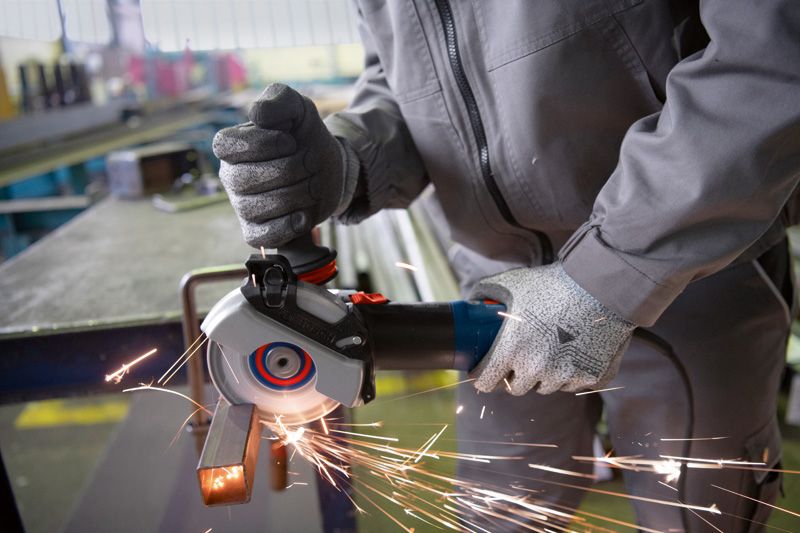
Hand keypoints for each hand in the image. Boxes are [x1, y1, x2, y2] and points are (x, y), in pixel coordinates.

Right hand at [212, 83, 355, 247]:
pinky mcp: (258, 230)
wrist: (327, 167)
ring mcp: (242, 205)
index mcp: (231, 146)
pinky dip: (286, 227)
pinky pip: (262, 237)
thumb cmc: (305, 135)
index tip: (290, 141)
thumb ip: (279, 99)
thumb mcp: (298, 107)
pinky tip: (304, 214)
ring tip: (310, 184)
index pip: (225, 147)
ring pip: (257, 207)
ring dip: (294, 195)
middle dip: (286, 170)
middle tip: (308, 162)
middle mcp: (231, 176)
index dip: (261, 144)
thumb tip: (257, 113)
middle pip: (243, 180)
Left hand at [469, 263, 634, 394]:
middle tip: (519, 361)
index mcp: (511, 350)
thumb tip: (471, 302)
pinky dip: (572, 374)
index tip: (485, 373)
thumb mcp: (513, 282)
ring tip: (549, 352)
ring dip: (543, 376)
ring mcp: (565, 375)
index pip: (487, 382)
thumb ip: (487, 292)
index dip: (484, 378)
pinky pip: (574, 384)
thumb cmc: (553, 284)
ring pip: (546, 387)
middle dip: (515, 377)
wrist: (602, 285)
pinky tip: (573, 353)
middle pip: (517, 388)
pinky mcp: (592, 377)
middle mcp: (536, 368)